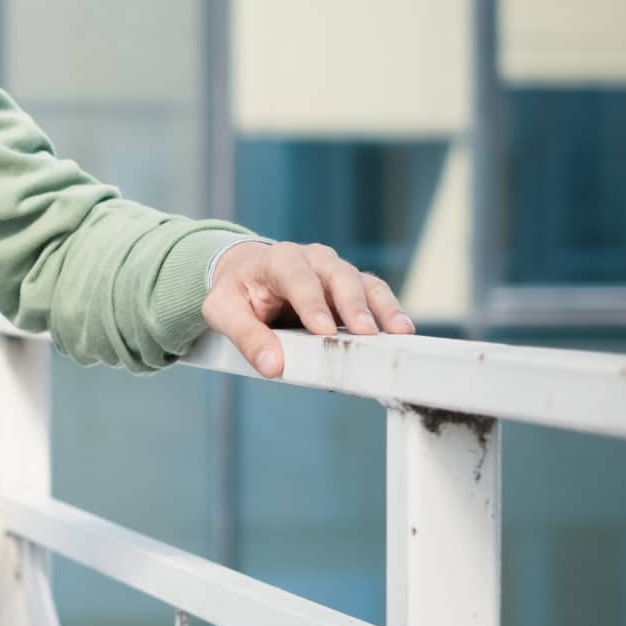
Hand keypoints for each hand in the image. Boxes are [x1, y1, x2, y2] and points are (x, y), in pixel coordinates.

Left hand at [201, 241, 414, 378]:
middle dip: (352, 304)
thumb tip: (273, 366)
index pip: (297, 278)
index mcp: (278, 260)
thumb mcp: (224, 312)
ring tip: (396, 333)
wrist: (247, 274)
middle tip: (364, 333)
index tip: (323, 330)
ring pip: (363, 282)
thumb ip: (246, 337)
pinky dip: (388, 310)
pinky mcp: (350, 286)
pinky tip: (400, 331)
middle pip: (338, 275)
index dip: (311, 302)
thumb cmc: (236, 293)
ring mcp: (335, 270)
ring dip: (380, 308)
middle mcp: (312, 259)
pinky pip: (374, 294)